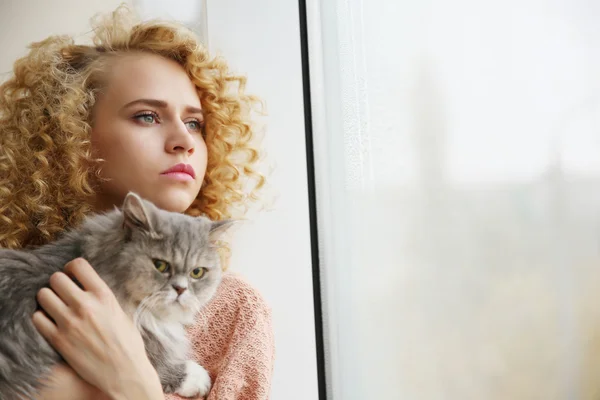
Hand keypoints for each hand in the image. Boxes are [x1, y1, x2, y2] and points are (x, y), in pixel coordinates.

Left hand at [32, 258, 163, 399]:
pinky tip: (51, 321)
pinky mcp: (58, 339)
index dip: (72, 267)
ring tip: (55, 305)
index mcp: (104, 296)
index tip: (72, 275)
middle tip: (63, 291)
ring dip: (48, 298)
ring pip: (43, 295)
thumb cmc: (128, 344)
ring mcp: (70, 322)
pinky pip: (37, 318)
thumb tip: (90, 287)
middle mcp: (85, 305)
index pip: (78, 265)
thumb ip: (103, 298)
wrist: (124, 372)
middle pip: (56, 278)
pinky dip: (41, 317)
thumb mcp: (121, 312)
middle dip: (58, 283)